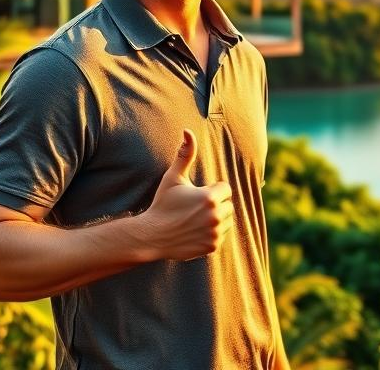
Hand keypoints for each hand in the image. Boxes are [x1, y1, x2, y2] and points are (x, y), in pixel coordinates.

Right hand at [140, 129, 233, 260]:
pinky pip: (221, 235)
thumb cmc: (162, 204)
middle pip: (228, 205)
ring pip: (227, 220)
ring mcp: (215, 232)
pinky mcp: (213, 246)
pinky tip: (195, 232)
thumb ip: (185, 154)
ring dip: (216, 219)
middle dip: (215, 205)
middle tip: (193, 209)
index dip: (211, 190)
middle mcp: (216, 216)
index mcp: (210, 197)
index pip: (225, 189)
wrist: (151, 236)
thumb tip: (188, 131)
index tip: (196, 196)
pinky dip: (212, 233)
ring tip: (194, 220)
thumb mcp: (173, 178)